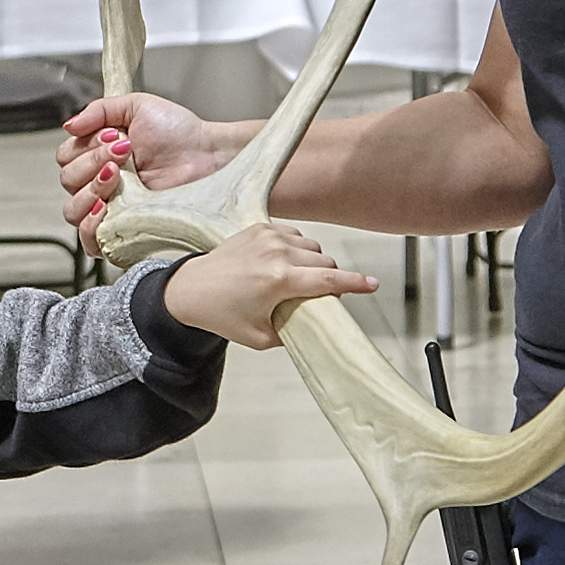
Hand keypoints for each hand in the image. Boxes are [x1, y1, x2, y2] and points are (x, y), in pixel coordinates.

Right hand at [57, 95, 243, 239]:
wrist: (207, 156)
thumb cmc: (178, 131)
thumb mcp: (135, 106)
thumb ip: (98, 110)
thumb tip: (68, 125)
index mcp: (98, 154)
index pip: (65, 157)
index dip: (84, 147)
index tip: (113, 137)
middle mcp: (100, 182)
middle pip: (67, 181)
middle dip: (91, 162)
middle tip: (124, 153)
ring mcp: (111, 208)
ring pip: (72, 210)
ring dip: (89, 190)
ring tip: (118, 177)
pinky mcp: (124, 231)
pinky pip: (89, 242)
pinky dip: (89, 226)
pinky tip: (104, 208)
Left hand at [151, 221, 377, 349]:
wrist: (190, 289)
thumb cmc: (224, 316)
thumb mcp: (262, 338)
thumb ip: (296, 328)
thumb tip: (320, 319)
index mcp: (278, 280)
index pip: (328, 279)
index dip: (355, 284)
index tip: (373, 285)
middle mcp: (275, 252)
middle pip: (325, 261)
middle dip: (329, 278)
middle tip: (317, 296)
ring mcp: (267, 235)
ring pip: (313, 246)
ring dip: (313, 262)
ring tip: (296, 280)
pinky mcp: (260, 226)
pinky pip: (296, 235)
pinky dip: (298, 249)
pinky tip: (284, 263)